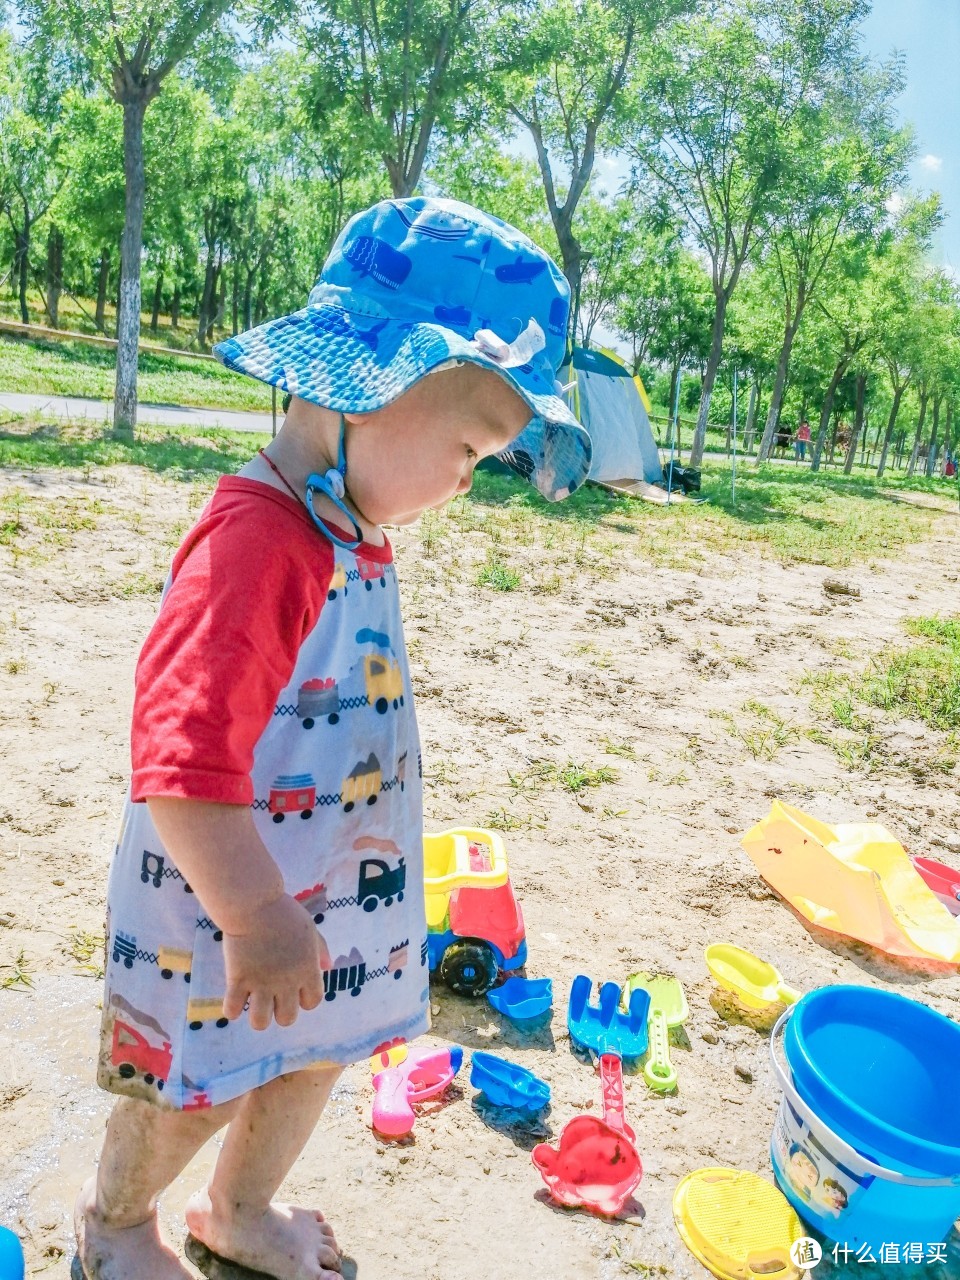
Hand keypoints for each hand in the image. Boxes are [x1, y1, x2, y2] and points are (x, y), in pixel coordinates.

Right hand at [221, 894, 325, 1030]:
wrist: (254, 903)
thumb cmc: (283, 913)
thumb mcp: (309, 929)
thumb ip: (320, 949)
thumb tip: (328, 967)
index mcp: (307, 970)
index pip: (313, 1002)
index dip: (304, 999)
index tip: (294, 989)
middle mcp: (287, 982)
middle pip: (287, 1019)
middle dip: (280, 1012)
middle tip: (271, 997)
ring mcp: (262, 983)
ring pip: (260, 1023)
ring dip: (257, 1016)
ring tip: (253, 1001)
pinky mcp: (238, 979)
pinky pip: (232, 1010)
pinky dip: (231, 1008)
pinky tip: (233, 996)